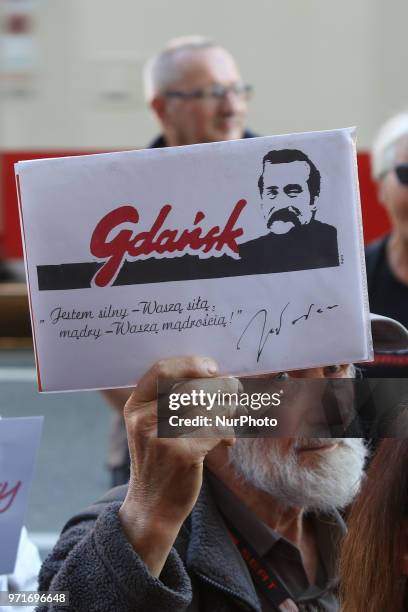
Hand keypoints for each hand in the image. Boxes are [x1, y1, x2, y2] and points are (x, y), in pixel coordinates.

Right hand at [119, 355, 235, 575]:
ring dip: (228, 409)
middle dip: (219, 386)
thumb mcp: (152, 427)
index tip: (212, 367)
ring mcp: (162, 437)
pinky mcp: (183, 454)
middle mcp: (144, 419)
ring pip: (208, 407)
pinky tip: (228, 440)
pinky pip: (216, 429)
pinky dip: (227, 432)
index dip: (191, 364)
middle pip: (192, 386)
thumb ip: (172, 401)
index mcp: (135, 406)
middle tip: (234, 389)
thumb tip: (215, 374)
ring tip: (232, 415)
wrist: (152, 508)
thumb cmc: (160, 460)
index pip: (162, 370)